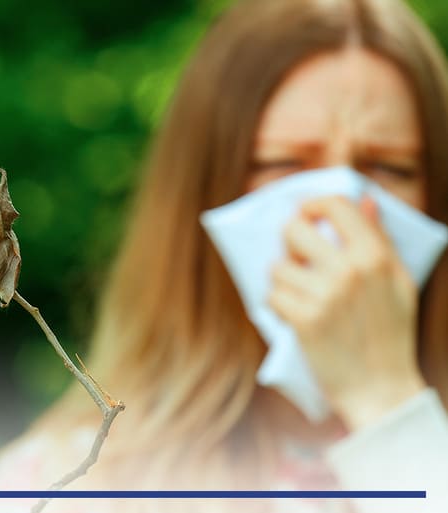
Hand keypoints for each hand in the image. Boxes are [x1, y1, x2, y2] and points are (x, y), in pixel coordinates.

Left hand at [268, 195, 425, 429]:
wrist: (380, 388)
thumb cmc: (390, 333)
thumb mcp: (398, 281)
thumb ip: (380, 238)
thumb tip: (367, 200)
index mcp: (375, 256)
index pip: (335, 205)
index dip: (312, 204)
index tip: (305, 215)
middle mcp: (350, 270)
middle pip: (294, 229)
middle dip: (288, 241)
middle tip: (295, 257)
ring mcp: (325, 295)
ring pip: (277, 267)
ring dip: (282, 281)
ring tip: (299, 294)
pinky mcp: (304, 321)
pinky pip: (272, 296)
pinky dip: (278, 306)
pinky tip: (294, 315)